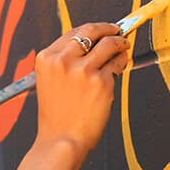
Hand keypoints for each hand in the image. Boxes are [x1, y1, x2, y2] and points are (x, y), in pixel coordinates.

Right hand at [2, 23, 129, 169]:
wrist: (60, 141)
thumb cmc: (57, 116)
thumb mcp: (51, 83)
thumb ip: (66, 62)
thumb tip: (93, 43)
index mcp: (46, 59)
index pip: (73, 32)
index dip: (92, 30)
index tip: (102, 31)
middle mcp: (62, 60)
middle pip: (91, 30)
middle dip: (109, 28)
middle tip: (118, 32)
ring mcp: (82, 70)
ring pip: (109, 43)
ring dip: (120, 44)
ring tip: (123, 51)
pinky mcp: (100, 80)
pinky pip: (116, 63)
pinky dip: (121, 64)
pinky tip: (119, 69)